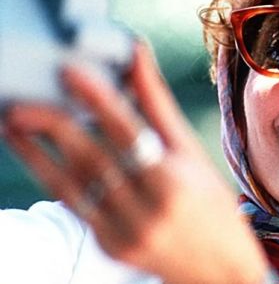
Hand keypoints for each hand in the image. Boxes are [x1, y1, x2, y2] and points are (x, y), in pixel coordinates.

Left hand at [2, 42, 270, 283]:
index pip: (129, 131)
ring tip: (14, 126)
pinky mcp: (109, 247)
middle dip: (52, 128)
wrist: (220, 268)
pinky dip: (53, 179)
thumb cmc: (210, 202)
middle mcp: (148, 207)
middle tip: (21, 103)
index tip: (69, 72)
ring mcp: (125, 232)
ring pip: (72, 185)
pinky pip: (77, 206)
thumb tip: (137, 53)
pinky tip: (36, 157)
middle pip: (92, 159)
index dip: (99, 99)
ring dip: (36, 155)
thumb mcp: (191, 151)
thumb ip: (157, 105)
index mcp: (174, 178)